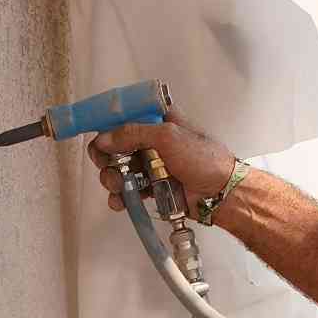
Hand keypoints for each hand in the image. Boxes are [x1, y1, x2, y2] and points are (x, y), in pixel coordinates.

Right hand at [87, 116, 238, 214]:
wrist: (220, 193)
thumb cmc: (202, 158)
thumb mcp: (168, 137)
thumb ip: (133, 133)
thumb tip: (103, 139)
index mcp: (159, 119)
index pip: (126, 116)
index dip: (108, 125)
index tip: (97, 137)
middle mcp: (153, 140)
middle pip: (116, 145)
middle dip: (106, 157)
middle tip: (106, 165)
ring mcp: (152, 164)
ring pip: (119, 169)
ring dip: (112, 178)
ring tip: (119, 186)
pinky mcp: (152, 187)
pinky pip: (129, 189)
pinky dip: (121, 196)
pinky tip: (120, 202)